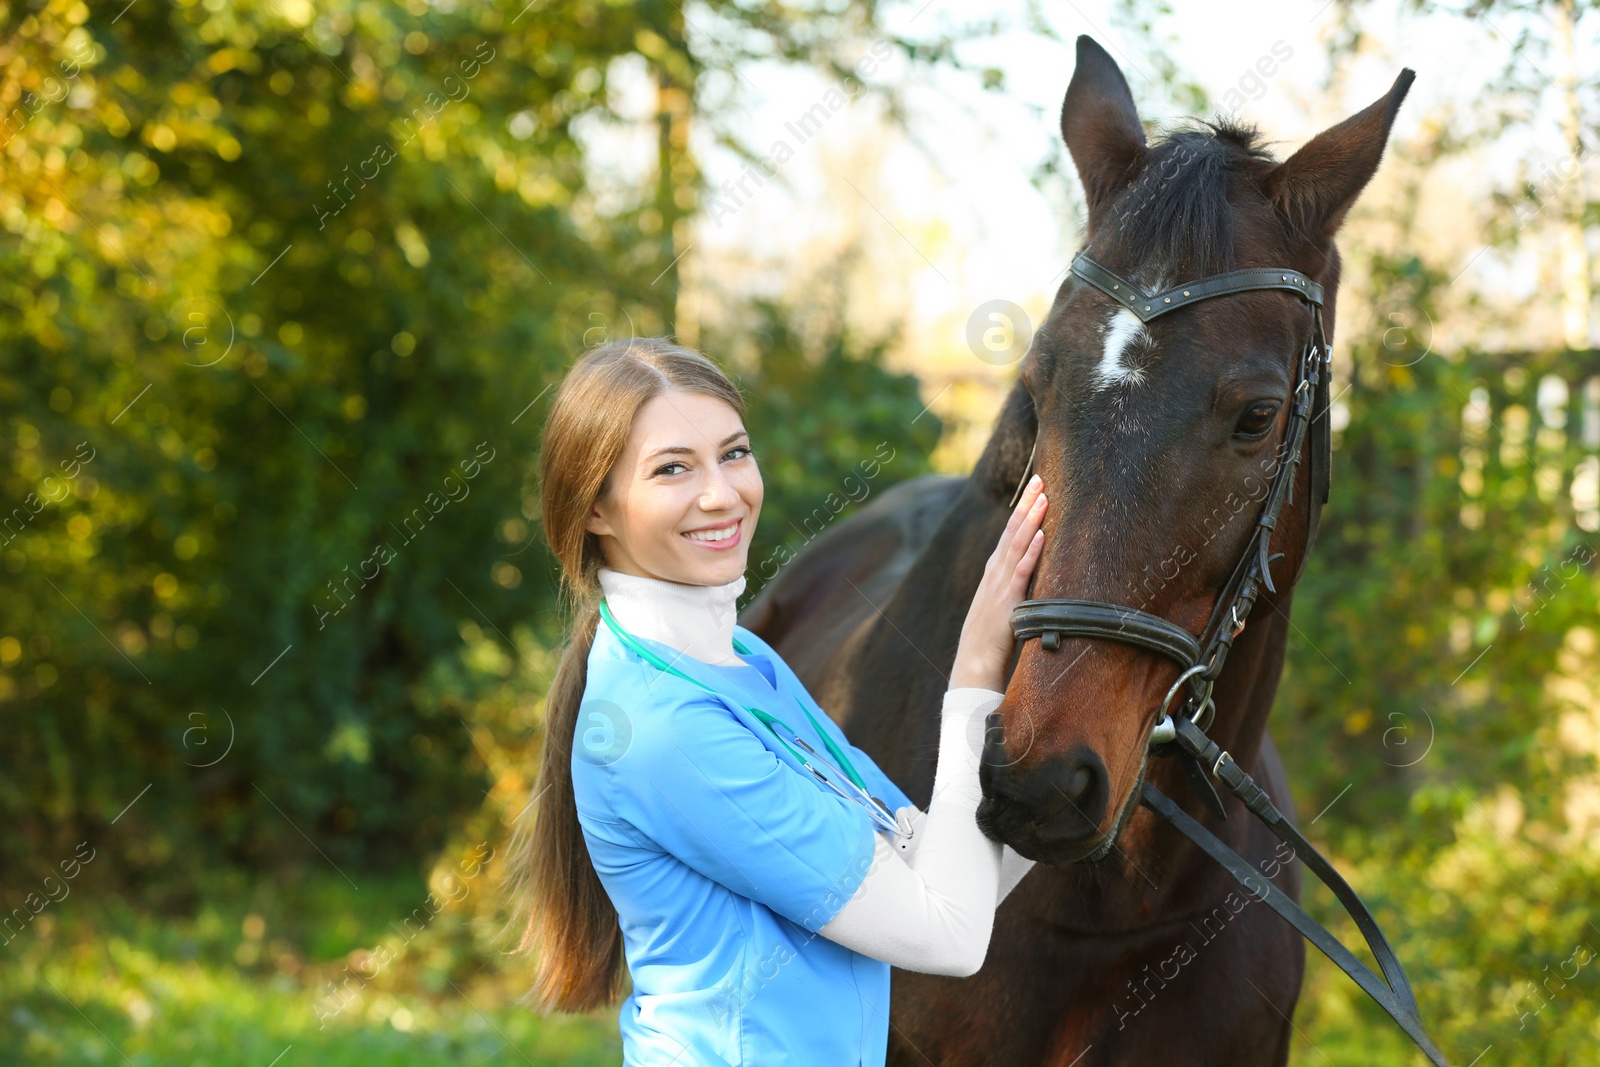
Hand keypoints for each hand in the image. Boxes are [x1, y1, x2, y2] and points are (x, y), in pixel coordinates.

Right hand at [951, 474, 1046, 690]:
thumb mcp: (1002, 606)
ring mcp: (1000, 586)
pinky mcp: (1007, 602)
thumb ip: (1013, 588)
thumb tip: (1028, 574)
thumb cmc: (990, 639)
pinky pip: (1021, 573)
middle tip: (1040, 478)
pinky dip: (1030, 553)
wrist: (974, 664)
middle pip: (1012, 531)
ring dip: (1031, 520)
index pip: (1009, 534)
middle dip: (1027, 504)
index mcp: (994, 573)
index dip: (1022, 510)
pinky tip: (1039, 535)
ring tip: (1043, 497)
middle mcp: (995, 573)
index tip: (1035, 488)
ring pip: (1017, 545)